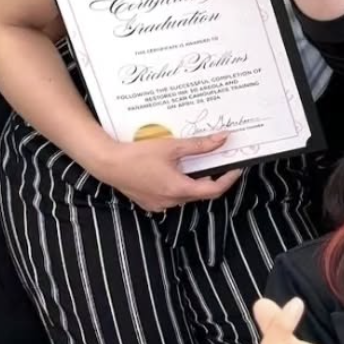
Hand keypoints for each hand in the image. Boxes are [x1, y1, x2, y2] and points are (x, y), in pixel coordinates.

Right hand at [91, 131, 242, 211]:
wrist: (107, 163)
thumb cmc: (137, 154)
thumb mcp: (172, 147)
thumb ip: (199, 145)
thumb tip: (222, 138)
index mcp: (179, 189)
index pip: (214, 190)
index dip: (228, 180)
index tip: (236, 169)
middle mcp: (171, 201)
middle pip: (200, 193)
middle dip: (212, 179)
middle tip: (218, 163)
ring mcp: (160, 205)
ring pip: (186, 196)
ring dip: (194, 183)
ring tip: (197, 166)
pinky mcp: (150, 203)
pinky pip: (172, 198)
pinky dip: (179, 187)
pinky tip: (175, 173)